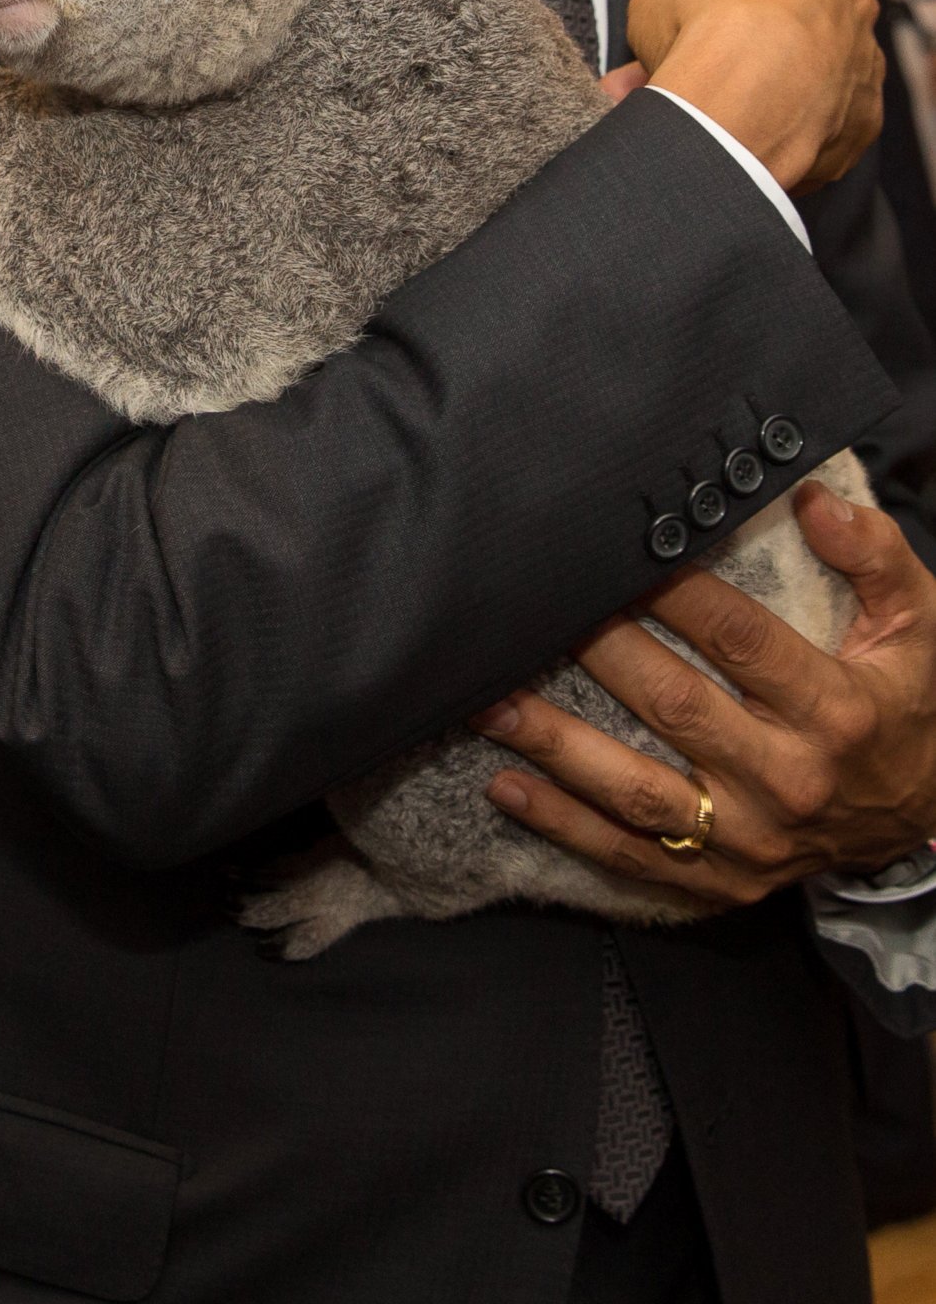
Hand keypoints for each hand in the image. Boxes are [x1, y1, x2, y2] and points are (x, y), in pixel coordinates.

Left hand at [471, 482, 935, 905]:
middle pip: (675, 707)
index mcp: (835, 710)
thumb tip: (813, 498)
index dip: (675, 593)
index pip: (741, 641)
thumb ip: (875, 556)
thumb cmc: (913, 704)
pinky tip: (504, 786)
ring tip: (488, 700)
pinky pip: (631, 857)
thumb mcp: (921, 627)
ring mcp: (751, 840)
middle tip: (529, 609)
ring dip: (556, 746)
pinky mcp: (721, 880)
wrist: (933, 821)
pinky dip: (564, 825)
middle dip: (597, 652)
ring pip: (638, 792)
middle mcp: (789, 780)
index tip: (616, 550)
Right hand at [626, 0, 881, 193]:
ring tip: (709, 119)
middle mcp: (848, 1)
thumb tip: (669, 23)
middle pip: (792, 21)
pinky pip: (823, 125)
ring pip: (809, 76)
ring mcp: (862, 63)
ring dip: (765, 92)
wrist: (744, 106)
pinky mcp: (864, 120)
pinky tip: (746, 142)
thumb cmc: (705, 31)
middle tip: (694, 74)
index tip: (699, 19)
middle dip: (744, 46)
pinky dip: (788, 133)